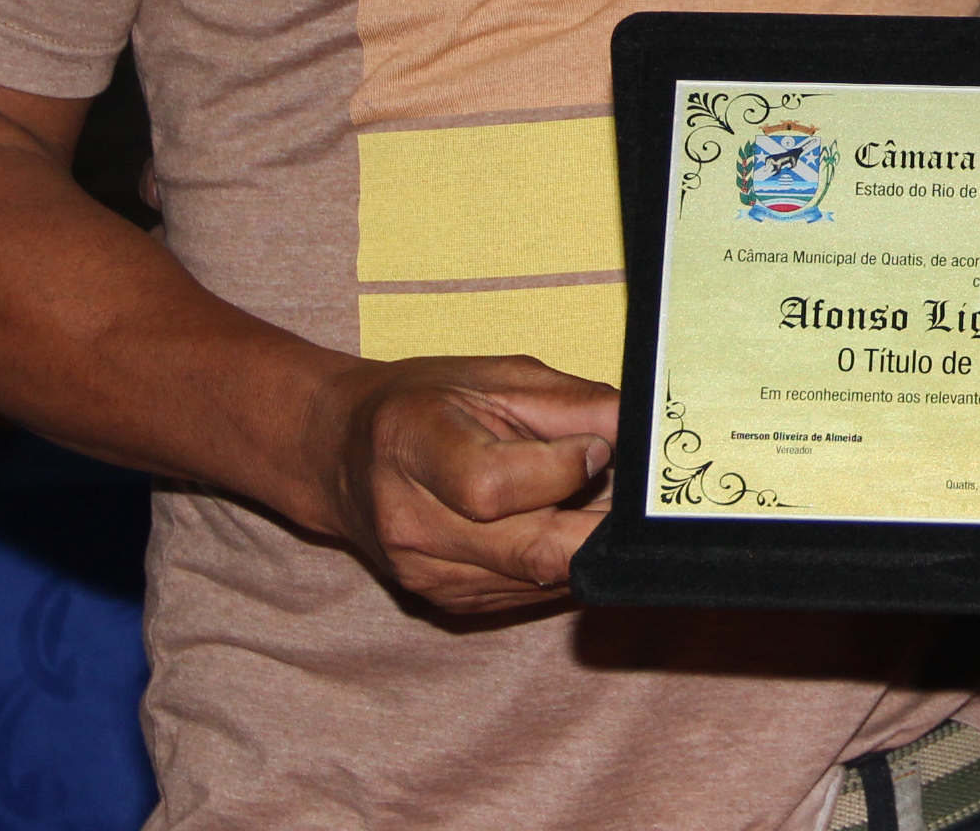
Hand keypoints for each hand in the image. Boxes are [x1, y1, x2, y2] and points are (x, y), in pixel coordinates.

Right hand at [309, 355, 617, 613]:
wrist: (339, 455)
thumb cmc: (422, 403)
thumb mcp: (493, 375)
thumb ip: (571, 403)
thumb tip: (640, 432)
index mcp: (411, 447)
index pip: (494, 487)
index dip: (564, 470)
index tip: (597, 447)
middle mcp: (412, 525)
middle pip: (531, 551)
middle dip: (599, 523)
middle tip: (629, 493)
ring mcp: (428, 576)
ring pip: (542, 579)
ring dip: (584, 543)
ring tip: (590, 500)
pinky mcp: (448, 604)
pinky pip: (531, 592)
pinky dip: (560, 561)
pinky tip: (558, 524)